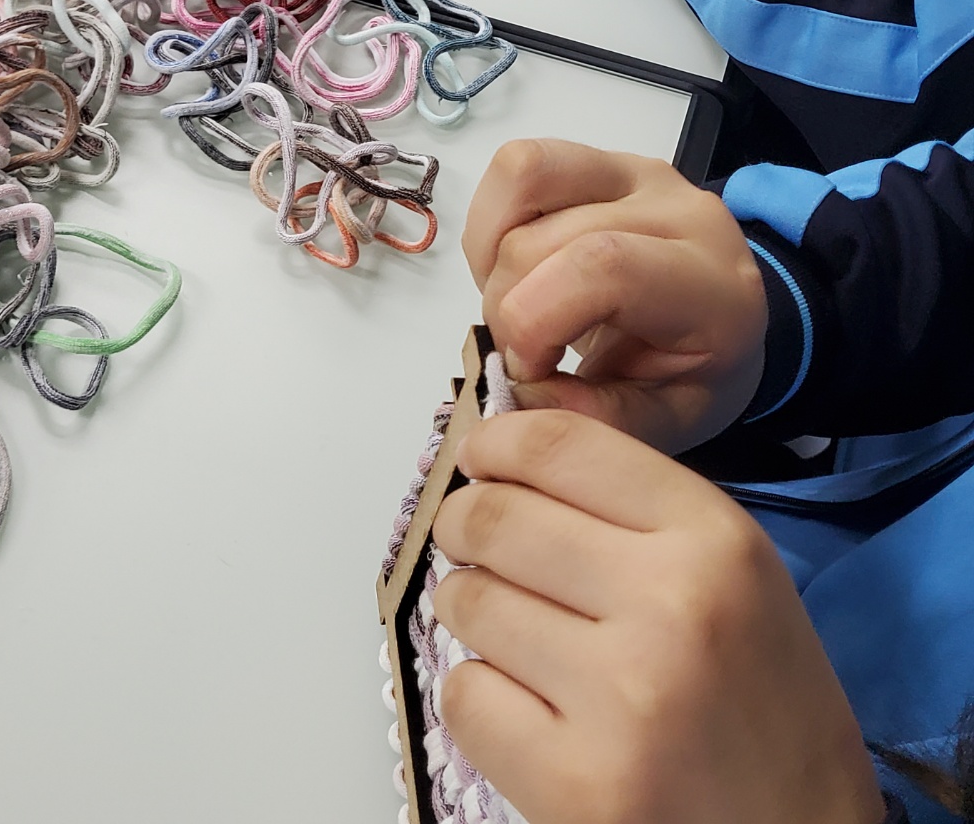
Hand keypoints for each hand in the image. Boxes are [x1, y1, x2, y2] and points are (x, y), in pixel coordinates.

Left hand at [433, 411, 885, 823]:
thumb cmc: (765, 705)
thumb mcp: (736, 573)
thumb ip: (636, 507)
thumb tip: (510, 457)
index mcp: (714, 539)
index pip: (560, 445)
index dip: (497, 440)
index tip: (478, 455)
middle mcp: (669, 604)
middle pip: (496, 517)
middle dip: (462, 520)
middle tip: (465, 535)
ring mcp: (619, 698)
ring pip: (470, 602)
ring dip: (469, 607)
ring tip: (508, 628)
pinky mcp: (574, 786)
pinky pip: (465, 697)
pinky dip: (477, 695)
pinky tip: (523, 702)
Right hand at [461, 140, 766, 453]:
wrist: (721, 314)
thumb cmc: (696, 370)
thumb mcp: (667, 421)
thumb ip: (597, 418)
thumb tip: (516, 395)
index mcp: (710, 285)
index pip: (605, 266)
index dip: (536, 318)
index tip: (526, 371)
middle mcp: (677, 210)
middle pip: (547, 236)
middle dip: (508, 306)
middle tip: (525, 354)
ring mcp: (636, 173)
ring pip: (525, 179)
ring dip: (493, 257)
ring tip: (519, 304)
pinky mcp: (598, 160)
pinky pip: (517, 165)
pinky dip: (492, 224)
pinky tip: (514, 270)